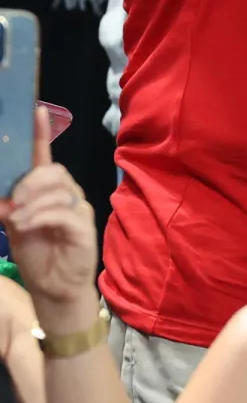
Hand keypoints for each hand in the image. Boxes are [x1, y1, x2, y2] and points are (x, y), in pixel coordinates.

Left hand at [0, 109, 97, 321]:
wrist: (54, 292)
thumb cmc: (38, 258)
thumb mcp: (16, 231)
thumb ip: (9, 210)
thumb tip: (2, 199)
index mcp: (49, 191)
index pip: (46, 157)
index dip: (41, 134)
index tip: (36, 111)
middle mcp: (67, 194)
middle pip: (54, 171)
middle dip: (31, 181)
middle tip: (13, 200)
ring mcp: (78, 209)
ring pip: (58, 189)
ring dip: (32, 202)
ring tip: (17, 219)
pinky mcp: (83, 227)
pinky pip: (62, 212)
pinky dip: (40, 216)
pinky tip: (26, 225)